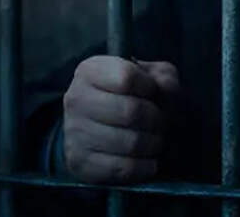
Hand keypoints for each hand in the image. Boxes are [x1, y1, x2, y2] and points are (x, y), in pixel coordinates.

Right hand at [62, 55, 179, 182]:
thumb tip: (165, 90)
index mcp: (90, 71)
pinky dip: (145, 167)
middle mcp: (76, 99)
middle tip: (162, 123)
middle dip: (157, 119)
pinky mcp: (79, 162)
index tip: (153, 93)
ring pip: (130, 143)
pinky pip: (122, 168)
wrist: (98, 127)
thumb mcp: (150, 77)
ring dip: (154, 144)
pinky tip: (149, 161)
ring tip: (156, 140)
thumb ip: (163, 77)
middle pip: (130, 112)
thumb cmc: (130, 96)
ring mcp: (74, 132)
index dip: (150, 87)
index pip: (127, 77)